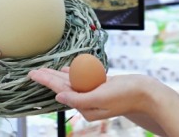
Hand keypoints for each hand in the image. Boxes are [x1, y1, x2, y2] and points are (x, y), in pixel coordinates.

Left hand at [28, 67, 154, 121]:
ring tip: (45, 70)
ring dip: (58, 75)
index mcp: (85, 107)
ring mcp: (94, 93)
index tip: (34, 75)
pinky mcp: (101, 86)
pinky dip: (73, 73)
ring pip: (71, 82)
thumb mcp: (101, 97)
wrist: (145, 92)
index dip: (47, 81)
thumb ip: (78, 98)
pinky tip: (65, 70)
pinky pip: (83, 78)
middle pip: (64, 86)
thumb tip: (59, 96)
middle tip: (33, 71)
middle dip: (48, 78)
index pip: (62, 90)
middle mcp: (87, 101)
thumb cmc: (125, 95)